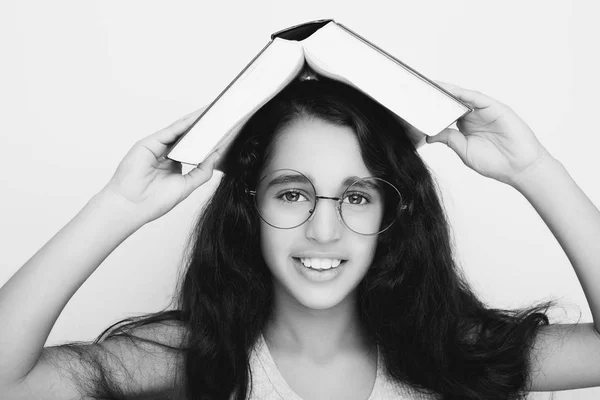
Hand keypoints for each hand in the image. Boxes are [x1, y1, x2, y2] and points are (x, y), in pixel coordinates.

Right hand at [100, 107, 219, 223]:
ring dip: (197, 120)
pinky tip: (199, 118)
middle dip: (204, 127)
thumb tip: (216, 155)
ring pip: (180, 130)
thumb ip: (202, 171)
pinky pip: (172, 130)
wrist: (132, 206)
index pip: (193, 147)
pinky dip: (185, 123)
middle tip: (223, 117)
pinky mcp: (150, 142)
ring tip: (215, 112)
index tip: (224, 133)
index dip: (207, 140)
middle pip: (187, 136)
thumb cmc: (154, 201)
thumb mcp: (187, 185)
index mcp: (173, 164)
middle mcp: (165, 153)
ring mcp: (157, 147)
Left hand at [426, 82, 553, 186]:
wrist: (519, 168)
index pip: (446, 113)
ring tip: (430, 85)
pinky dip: (463, 93)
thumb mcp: (464, 151)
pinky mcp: (496, 108)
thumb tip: (429, 135)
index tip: (415, 104)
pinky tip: (450, 91)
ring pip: (463, 97)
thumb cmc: (495, 163)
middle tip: (418, 88)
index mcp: (465, 127)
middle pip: (452, 101)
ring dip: (447, 90)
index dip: (432, 108)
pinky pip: (478, 98)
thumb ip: (448, 139)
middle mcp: (474, 116)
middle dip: (437, 95)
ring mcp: (485, 111)